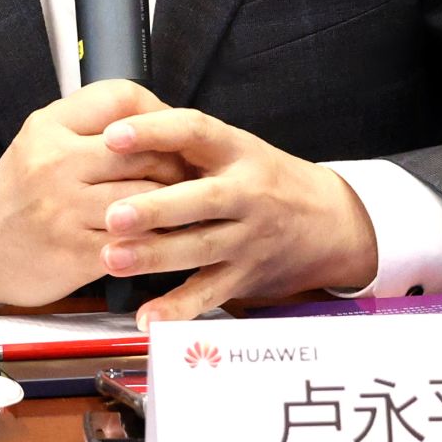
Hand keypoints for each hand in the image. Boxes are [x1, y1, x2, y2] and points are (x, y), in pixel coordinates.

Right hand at [0, 80, 192, 306]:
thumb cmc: (21, 193)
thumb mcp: (41, 141)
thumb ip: (90, 124)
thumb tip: (158, 119)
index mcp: (48, 128)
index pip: (121, 99)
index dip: (157, 114)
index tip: (169, 133)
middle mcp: (55, 163)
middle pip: (145, 151)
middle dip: (176, 165)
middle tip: (187, 176)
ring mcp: (65, 209)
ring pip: (148, 197)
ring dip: (172, 205)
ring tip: (177, 207)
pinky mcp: (76, 252)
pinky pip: (139, 240)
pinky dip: (157, 239)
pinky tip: (158, 238)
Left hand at [97, 109, 378, 327]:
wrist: (330, 222)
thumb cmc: (264, 179)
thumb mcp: (235, 147)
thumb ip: (184, 142)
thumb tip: (111, 122)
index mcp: (236, 151)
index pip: (195, 131)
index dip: (154, 131)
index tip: (112, 135)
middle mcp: (246, 194)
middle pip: (202, 200)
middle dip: (155, 208)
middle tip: (112, 214)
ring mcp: (247, 238)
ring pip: (200, 249)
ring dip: (155, 256)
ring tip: (112, 259)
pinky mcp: (244, 276)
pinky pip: (209, 295)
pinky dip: (178, 310)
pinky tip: (149, 319)